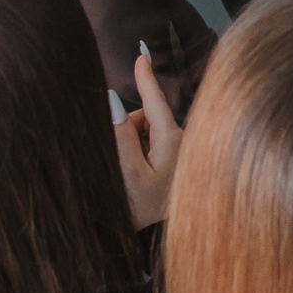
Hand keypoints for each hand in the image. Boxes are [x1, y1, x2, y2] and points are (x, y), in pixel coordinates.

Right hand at [113, 48, 181, 227]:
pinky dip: (134, 152)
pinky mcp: (172, 160)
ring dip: (128, 144)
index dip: (145, 77)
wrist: (147, 240)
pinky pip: (146, 142)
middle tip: (120, 165)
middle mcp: (179, 143)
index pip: (155, 102)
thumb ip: (120, 135)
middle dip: (126, 130)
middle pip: (143, 117)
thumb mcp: (127, 173)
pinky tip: (136, 177)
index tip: (141, 52)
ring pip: (142, 130)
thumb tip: (112, 100)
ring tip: (129, 177)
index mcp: (173, 142)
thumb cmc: (141, 209)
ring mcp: (176, 152)